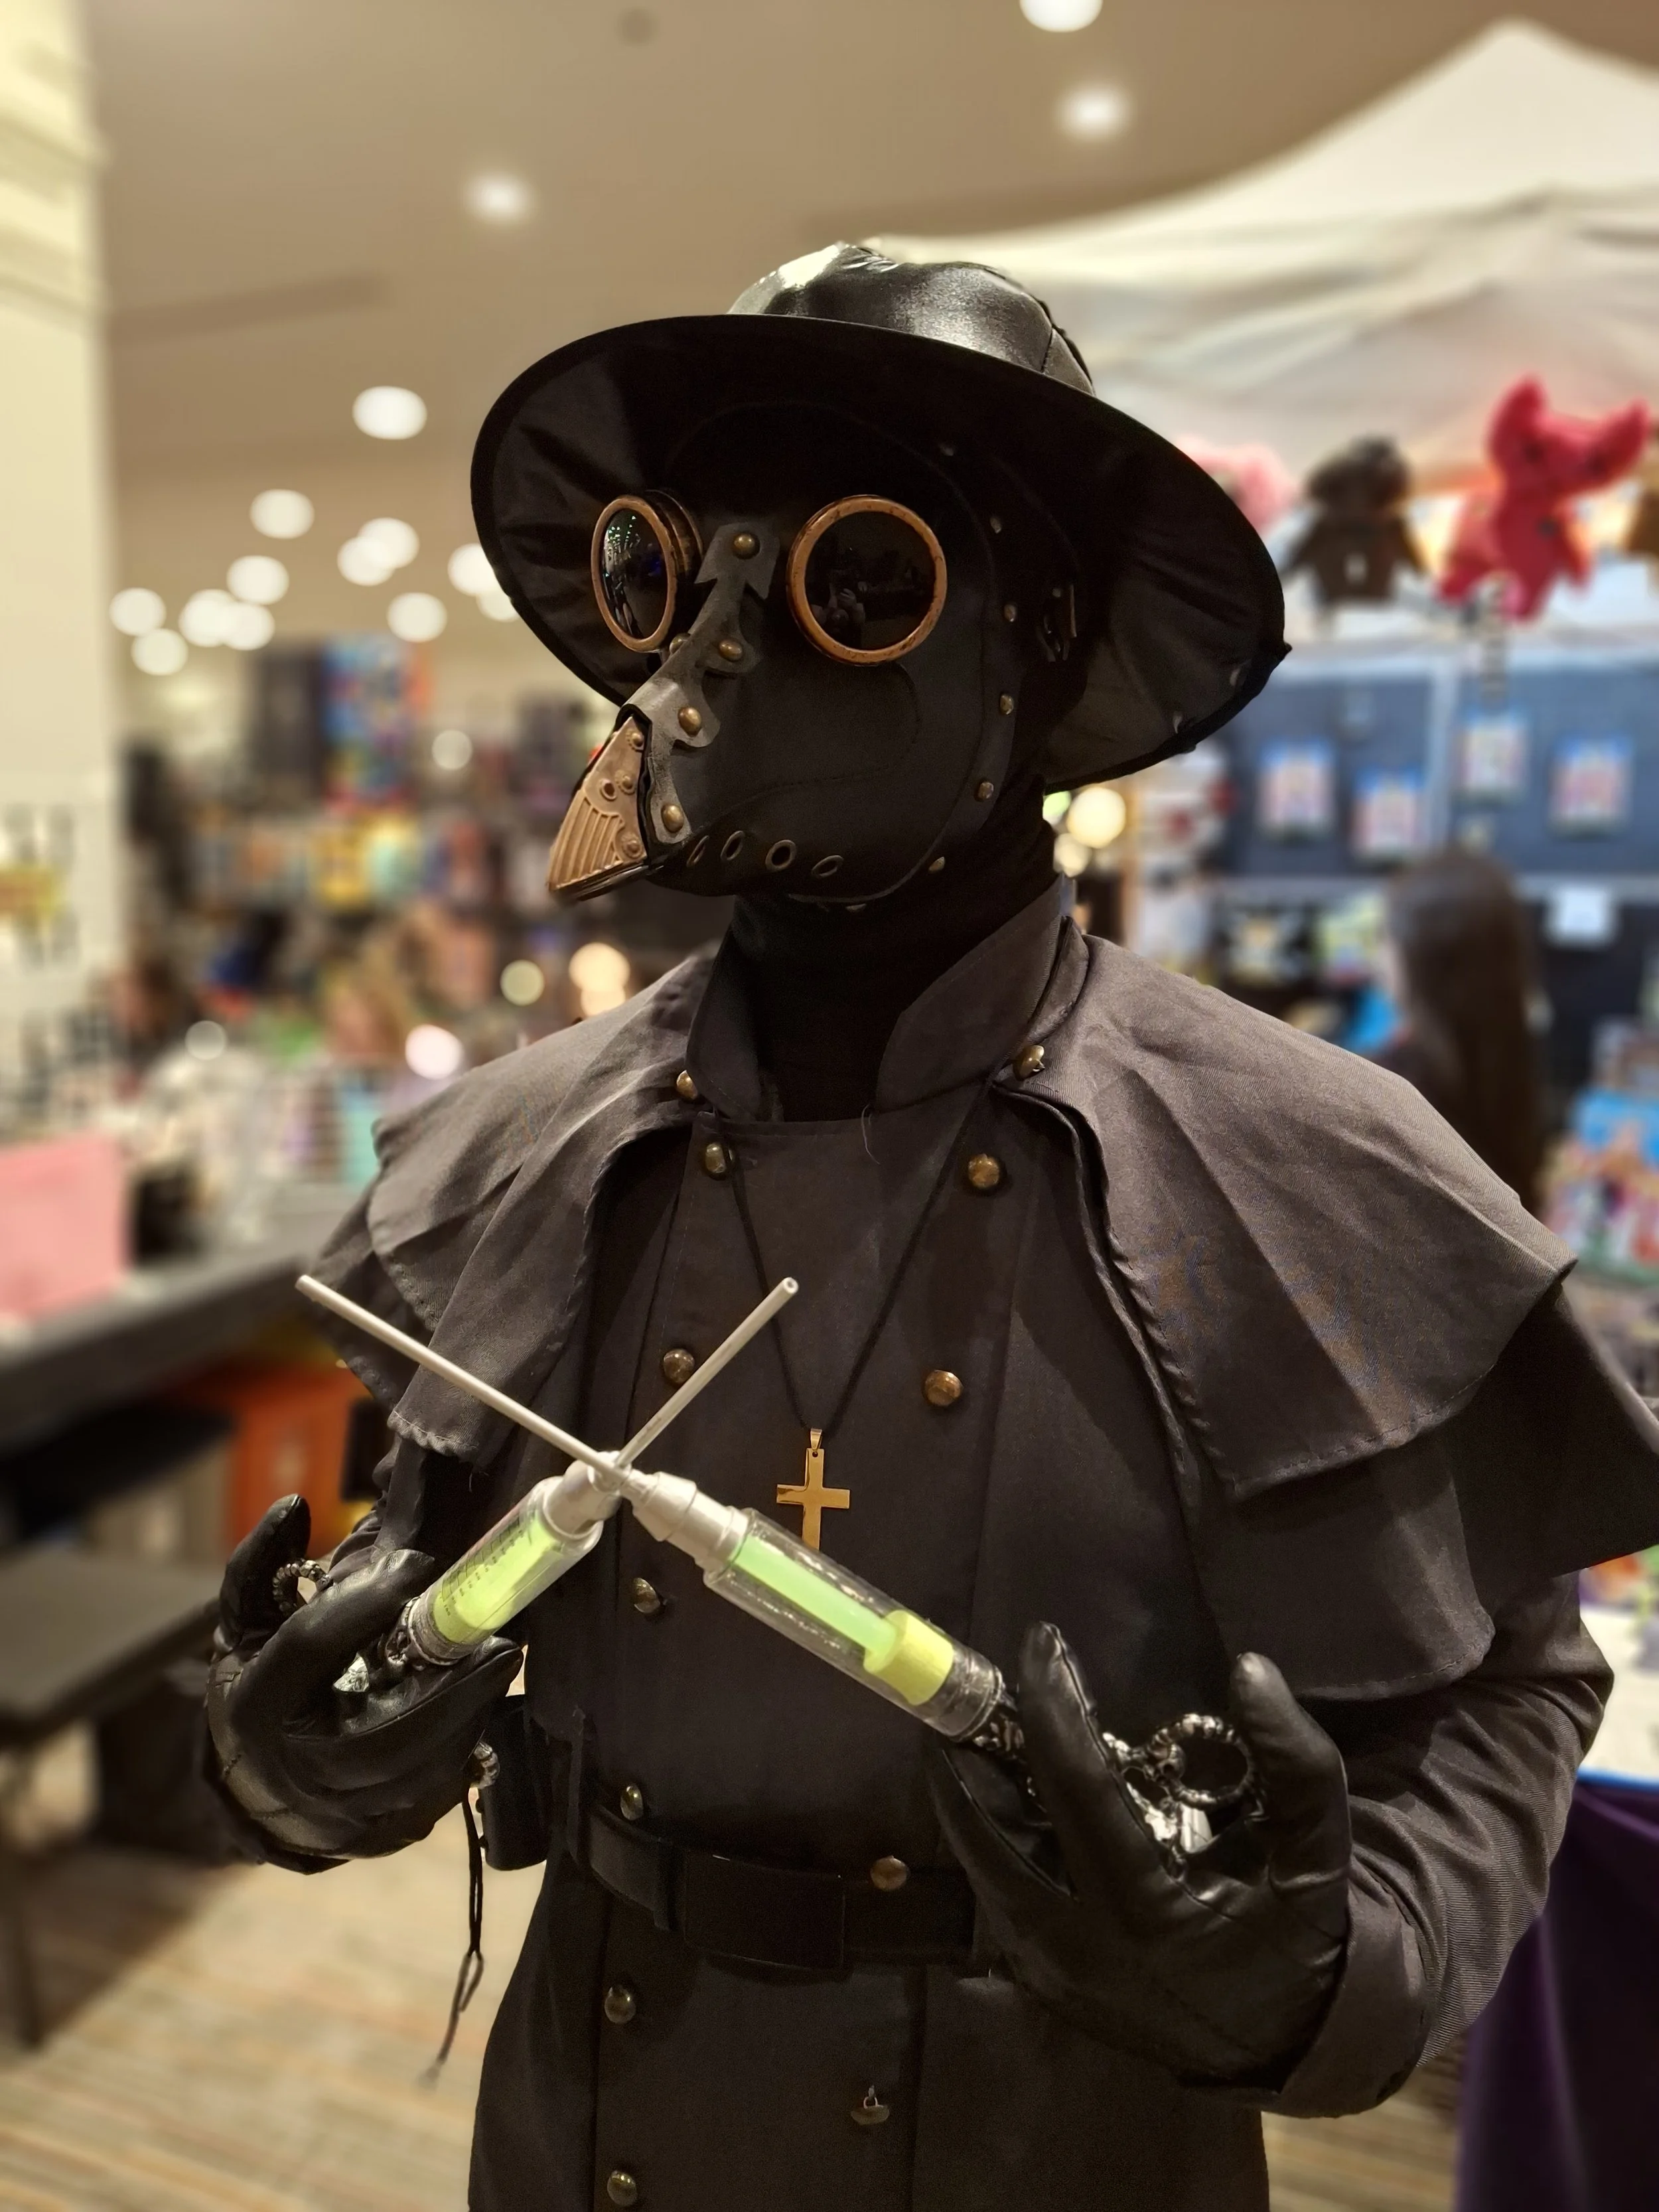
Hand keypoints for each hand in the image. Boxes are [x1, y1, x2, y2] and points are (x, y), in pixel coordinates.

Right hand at [207, 1495, 521, 1860]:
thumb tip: (295, 1507)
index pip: (312, 1647)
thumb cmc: (258, 1687)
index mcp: (256, 1706)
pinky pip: (440, 1790)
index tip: (418, 1564)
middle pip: (384, 1730)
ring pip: (421, 1768)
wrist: (259, 1789)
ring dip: (468, 1711)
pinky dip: (467, 1742)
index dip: (365, 1602)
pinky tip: (483, 1701)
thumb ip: (263, 1564)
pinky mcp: (386, 1832)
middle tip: (500, 1636)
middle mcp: (296, 1769)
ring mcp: (343, 1813)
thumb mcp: (246, 1623)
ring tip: (499, 1661)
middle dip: (450, 1682)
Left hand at [931, 1624, 1349, 2084]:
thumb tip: (1249, 1670)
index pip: (1077, 1788)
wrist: (1284, 2041)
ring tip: (968, 1722)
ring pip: (980, 1862)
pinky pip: (994, 1894)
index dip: (1053, 1707)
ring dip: (968, 1790)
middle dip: (969, 1752)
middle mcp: (1081, 1946)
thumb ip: (1296, 1761)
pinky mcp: (1040, 1985)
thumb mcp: (1319, 1852)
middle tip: (970, 1684)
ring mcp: (1051, 1973)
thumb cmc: (1298, 1934)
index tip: (1041, 1640)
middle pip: (992, 1830)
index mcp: (1148, 1912)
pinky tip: (994, 1787)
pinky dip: (985, 1835)